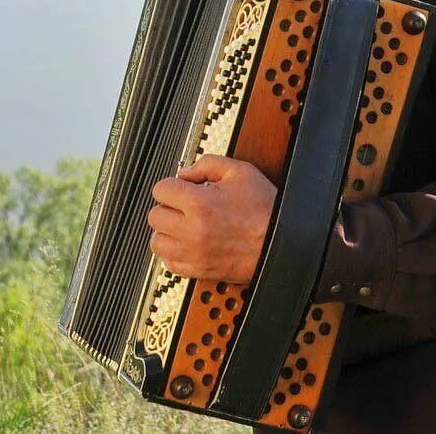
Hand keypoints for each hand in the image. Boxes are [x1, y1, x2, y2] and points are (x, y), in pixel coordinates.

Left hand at [148, 154, 277, 282]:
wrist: (281, 243)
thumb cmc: (265, 210)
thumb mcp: (241, 172)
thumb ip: (208, 164)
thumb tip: (186, 172)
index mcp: (199, 203)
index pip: (161, 190)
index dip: (172, 185)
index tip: (182, 188)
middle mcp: (191, 231)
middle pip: (155, 216)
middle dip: (168, 207)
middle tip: (184, 205)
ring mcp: (193, 253)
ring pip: (157, 242)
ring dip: (167, 231)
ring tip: (183, 225)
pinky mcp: (198, 270)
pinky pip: (169, 264)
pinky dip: (174, 253)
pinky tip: (188, 243)